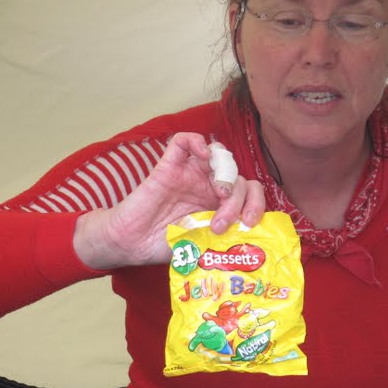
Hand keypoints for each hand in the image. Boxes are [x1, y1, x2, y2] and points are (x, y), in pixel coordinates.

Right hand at [73, 132, 265, 268]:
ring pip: (219, 155)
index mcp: (219, 204)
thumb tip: (249, 235)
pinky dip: (197, 142)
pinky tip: (203, 155)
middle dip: (238, 200)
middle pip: (238, 176)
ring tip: (219, 195)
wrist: (132, 244)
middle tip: (221, 223)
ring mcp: (189, 174)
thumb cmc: (165, 246)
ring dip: (227, 171)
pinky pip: (183, 141)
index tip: (248, 223)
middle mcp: (208, 186)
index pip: (249, 191)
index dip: (256, 203)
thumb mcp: (204, 245)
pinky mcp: (168, 167)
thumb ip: (224, 236)